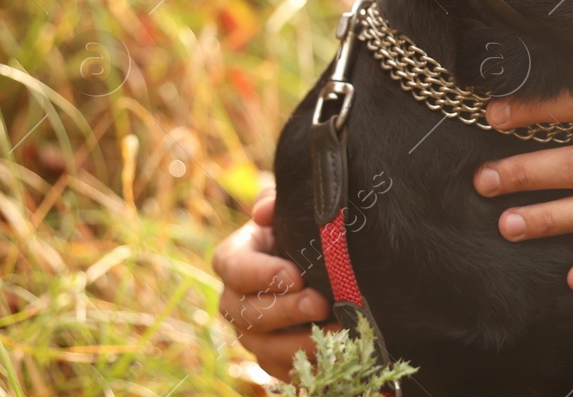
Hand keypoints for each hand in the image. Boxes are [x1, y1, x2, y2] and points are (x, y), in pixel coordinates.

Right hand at [212, 189, 331, 380]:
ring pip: (264, 348)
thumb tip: (264, 210)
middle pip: (247, 313)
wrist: (324, 262)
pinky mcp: (272, 358)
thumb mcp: (290, 212)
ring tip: (340, 331)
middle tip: (322, 303)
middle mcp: (235, 300)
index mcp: (234, 259)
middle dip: (286, 310)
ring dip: (302, 342)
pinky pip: (283, 370)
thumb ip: (276, 202)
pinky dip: (310, 364)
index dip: (261, 274)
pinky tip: (340, 353)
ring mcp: (251, 334)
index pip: (233, 268)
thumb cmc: (302, 230)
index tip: (296, 275)